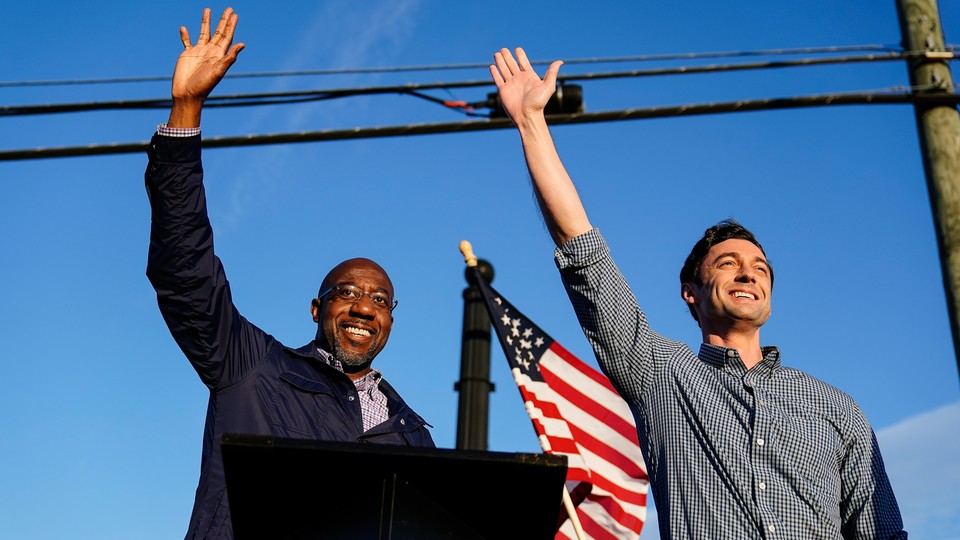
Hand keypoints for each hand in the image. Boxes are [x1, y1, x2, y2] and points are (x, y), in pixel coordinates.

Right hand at [167, 7, 243, 126]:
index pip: (227, 37)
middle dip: (223, 21)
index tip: (234, 14)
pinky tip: (184, 28)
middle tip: (229, 8)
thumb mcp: (218, 71)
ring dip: (205, 22)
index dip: (231, 26)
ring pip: (203, 33)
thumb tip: (242, 44)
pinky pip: (186, 42)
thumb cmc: (204, 85)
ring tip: (207, 9)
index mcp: (219, 55)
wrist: (188, 94)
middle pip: (218, 32)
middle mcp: (210, 52)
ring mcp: (198, 52)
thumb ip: (229, 57)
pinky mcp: (187, 55)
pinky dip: (185, 35)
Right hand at [489, 47, 562, 124]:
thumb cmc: (539, 103)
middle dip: (507, 56)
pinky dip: (495, 72)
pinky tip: (492, 66)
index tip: (517, 49)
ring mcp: (510, 84)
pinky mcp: (503, 90)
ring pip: (504, 69)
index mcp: (529, 76)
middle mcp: (519, 79)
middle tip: (503, 49)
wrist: (527, 116)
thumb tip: (560, 61)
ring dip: (500, 61)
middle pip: (511, 64)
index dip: (520, 55)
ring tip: (497, 53)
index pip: (523, 62)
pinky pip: (498, 79)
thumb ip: (552, 73)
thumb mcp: (548, 86)